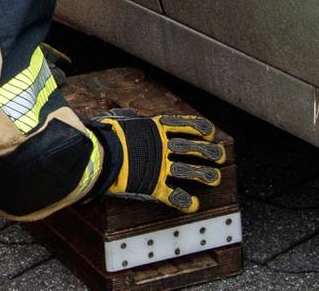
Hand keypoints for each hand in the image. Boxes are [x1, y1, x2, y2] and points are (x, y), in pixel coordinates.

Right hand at [90, 112, 226, 212]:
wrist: (98, 155)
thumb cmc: (104, 135)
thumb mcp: (117, 119)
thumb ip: (127, 118)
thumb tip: (127, 114)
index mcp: (155, 129)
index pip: (185, 125)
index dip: (201, 129)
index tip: (210, 133)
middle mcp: (162, 147)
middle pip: (193, 148)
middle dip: (210, 152)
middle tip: (220, 156)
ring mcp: (160, 167)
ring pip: (190, 171)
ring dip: (205, 174)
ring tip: (215, 178)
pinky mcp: (154, 186)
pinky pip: (174, 196)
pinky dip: (186, 201)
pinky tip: (194, 204)